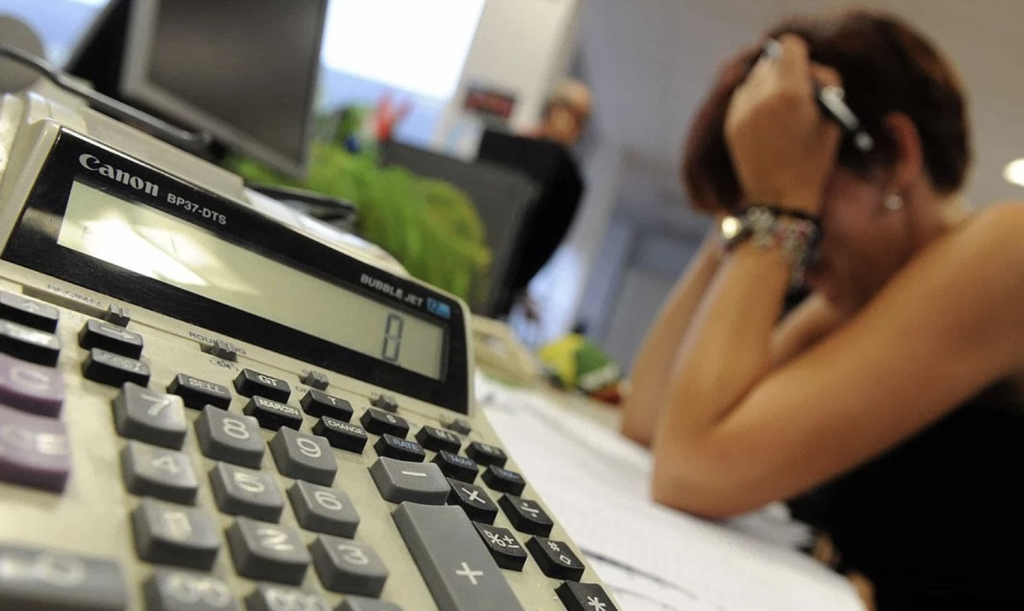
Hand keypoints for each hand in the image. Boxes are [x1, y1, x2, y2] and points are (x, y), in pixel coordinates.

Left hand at [724, 35, 842, 214]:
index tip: (808, 76)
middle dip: (786, 72)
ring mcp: (741, 109)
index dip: (802, 57)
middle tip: (798, 95)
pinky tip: (767, 123)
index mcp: (789, 92)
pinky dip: (755, 101)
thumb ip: (824, 83)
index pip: (789, 46)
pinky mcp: (730, 122)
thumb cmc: (813, 161)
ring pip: (755, 77)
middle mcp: (760, 96)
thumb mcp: (832, 119)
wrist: (779, 198)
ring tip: (782, 112)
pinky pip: (743, 96)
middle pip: (772, 60)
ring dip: (769, 85)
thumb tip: (808, 69)